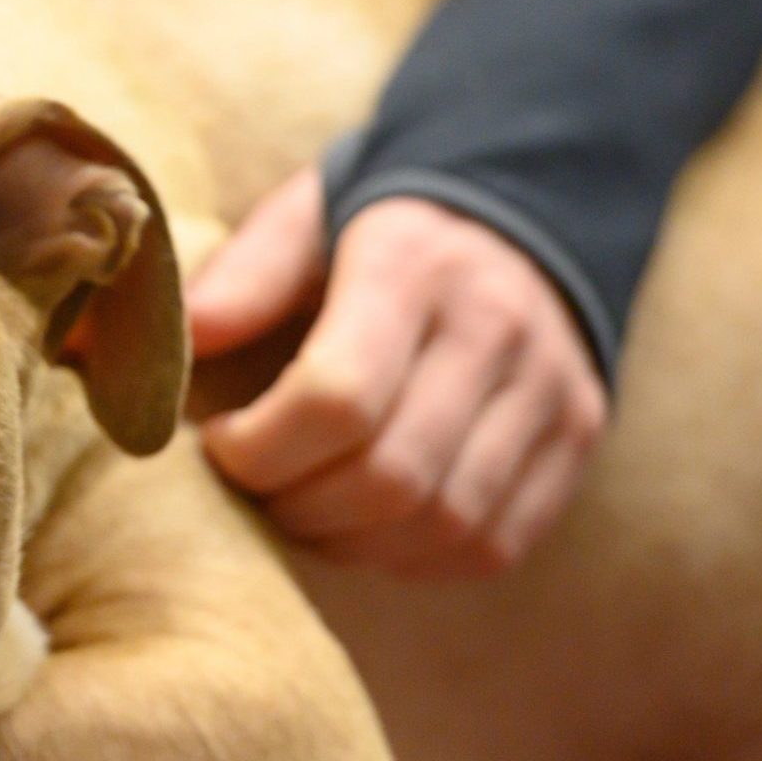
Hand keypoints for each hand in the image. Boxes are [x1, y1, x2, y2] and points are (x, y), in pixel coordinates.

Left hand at [187, 169, 606, 577]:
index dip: (259, 448)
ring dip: (353, 543)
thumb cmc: (381, 224)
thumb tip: (183, 339)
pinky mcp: (578, 436)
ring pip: (444, 523)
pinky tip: (370, 526)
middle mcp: (496, 328)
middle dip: (298, 507)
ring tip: (305, 509)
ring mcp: (550, 388)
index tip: (220, 443)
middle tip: (257, 487)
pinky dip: (417, 559)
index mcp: (413, 265)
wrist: (526, 202)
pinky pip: (493, 543)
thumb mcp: (305, 215)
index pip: (338, 398)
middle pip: (390, 477)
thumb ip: (247, 275)